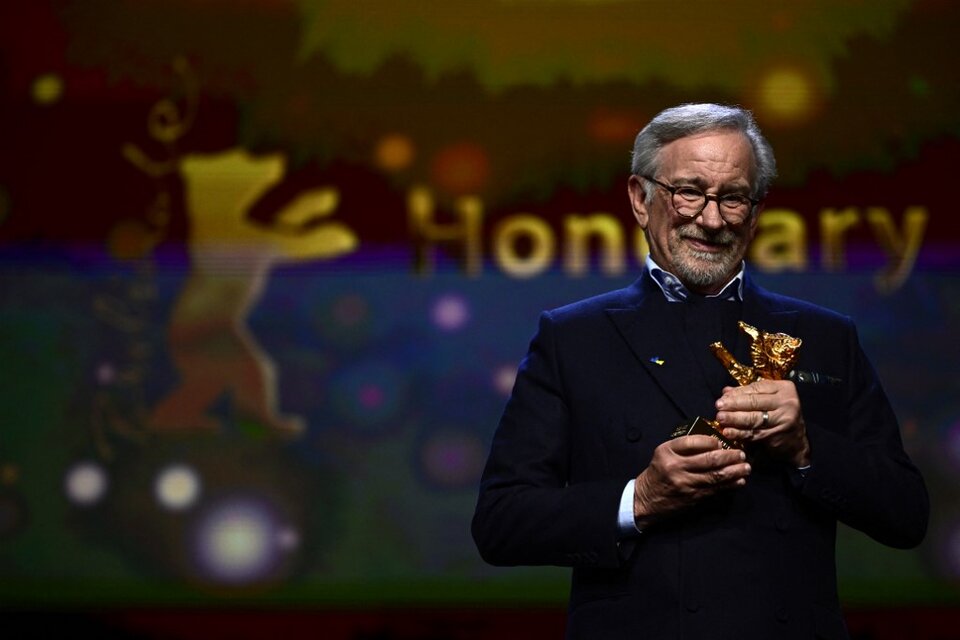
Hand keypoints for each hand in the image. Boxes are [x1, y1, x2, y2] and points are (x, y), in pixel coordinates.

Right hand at [633, 435, 750, 528]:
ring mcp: (685, 483)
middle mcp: (675, 467)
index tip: (722, 441)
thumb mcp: (663, 454)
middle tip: (741, 453)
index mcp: (666, 452)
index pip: (692, 441)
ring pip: (716, 476)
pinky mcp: (692, 497)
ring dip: (734, 471)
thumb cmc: (658, 473)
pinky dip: (730, 484)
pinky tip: (739, 480)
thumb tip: (713, 441)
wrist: (646, 499)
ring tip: (746, 467)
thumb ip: (683, 448)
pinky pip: (715, 489)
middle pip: (709, 459)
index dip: (711, 440)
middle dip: (730, 456)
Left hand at [714, 379, 810, 466]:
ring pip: (753, 418)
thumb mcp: (770, 398)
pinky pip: (754, 433)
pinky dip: (739, 433)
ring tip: (720, 418)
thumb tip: (726, 391)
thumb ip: (749, 394)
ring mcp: (783, 420)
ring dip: (734, 418)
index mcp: (784, 389)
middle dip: (734, 404)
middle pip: (754, 402)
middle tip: (718, 406)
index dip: (738, 392)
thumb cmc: (780, 413)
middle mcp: (786, 403)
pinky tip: (728, 432)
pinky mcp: (777, 435)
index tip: (723, 396)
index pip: (756, 388)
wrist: (796, 440)